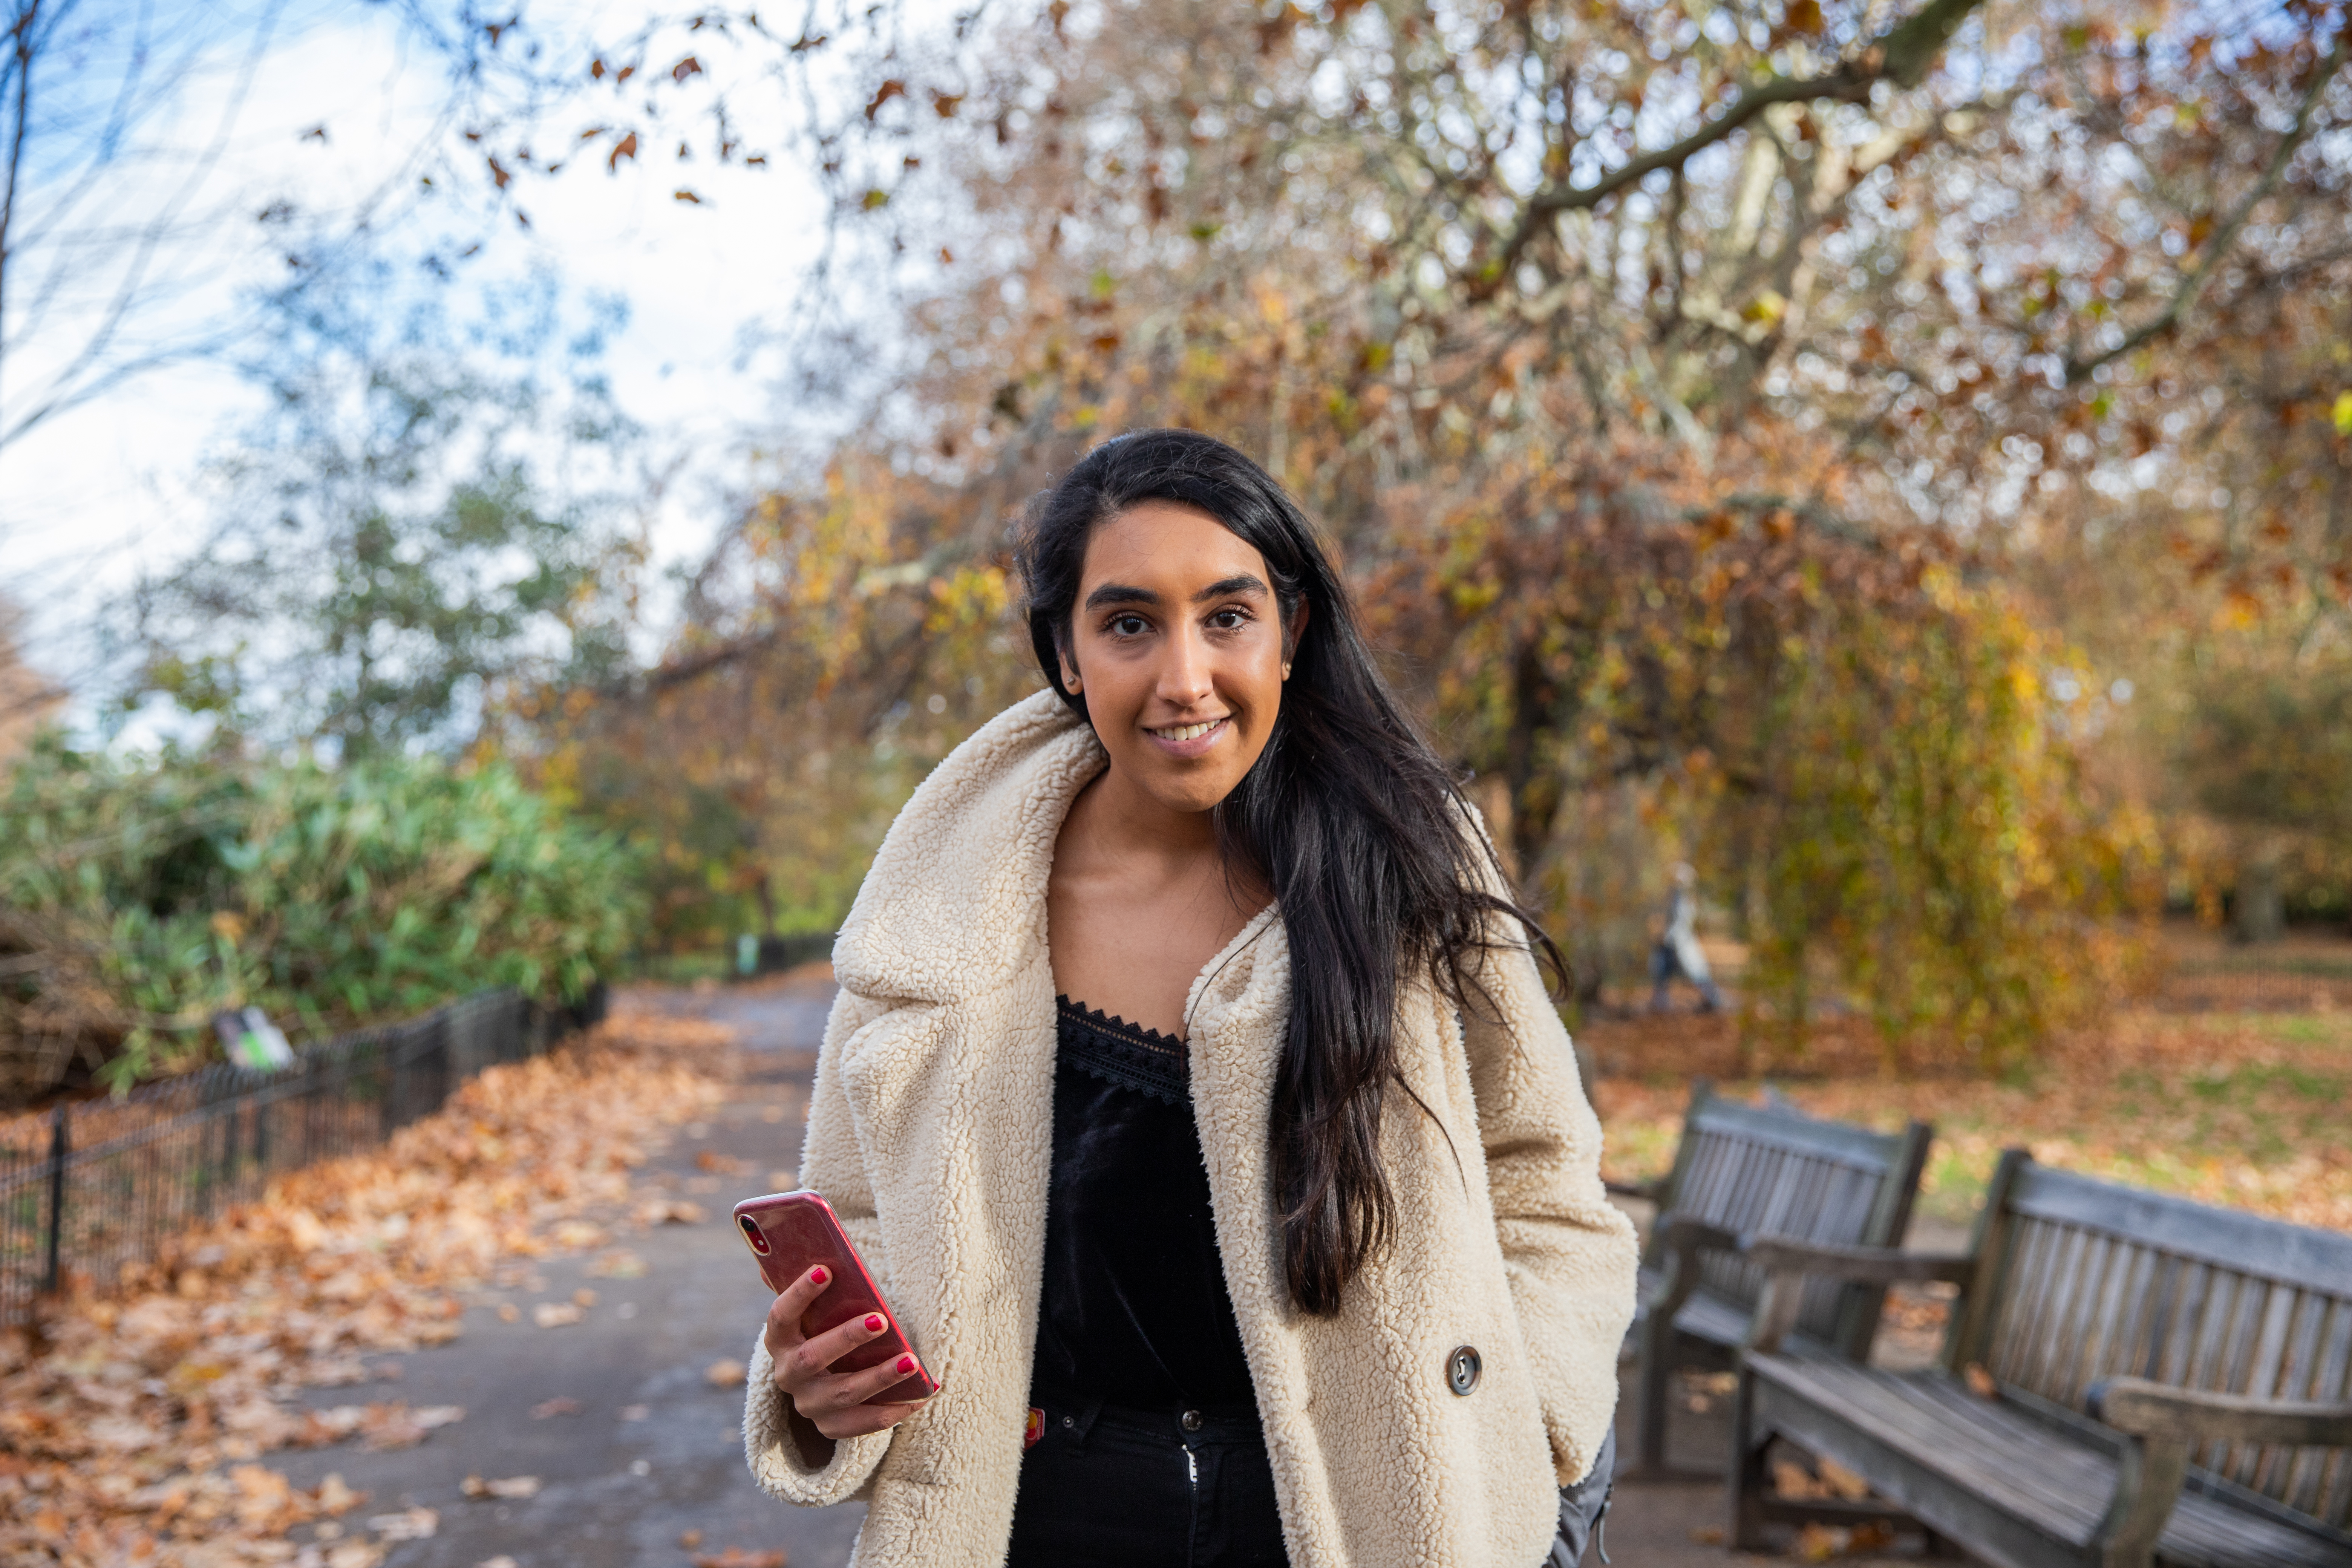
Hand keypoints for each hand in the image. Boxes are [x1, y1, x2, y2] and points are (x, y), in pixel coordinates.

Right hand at [763, 1265, 933, 1442]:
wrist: (817, 1383)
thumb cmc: (822, 1329)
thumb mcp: (811, 1310)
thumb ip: (804, 1284)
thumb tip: (800, 1244)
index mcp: (779, 1340)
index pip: (780, 1316)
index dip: (799, 1294)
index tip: (825, 1270)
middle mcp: (788, 1375)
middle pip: (813, 1358)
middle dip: (847, 1338)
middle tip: (881, 1320)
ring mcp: (810, 1405)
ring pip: (845, 1393)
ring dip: (880, 1377)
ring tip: (913, 1361)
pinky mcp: (832, 1426)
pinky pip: (866, 1422)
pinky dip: (897, 1408)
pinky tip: (925, 1390)